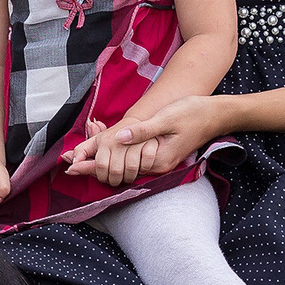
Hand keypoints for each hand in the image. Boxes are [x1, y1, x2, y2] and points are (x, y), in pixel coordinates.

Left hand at [63, 119, 149, 187]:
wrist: (140, 122)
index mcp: (104, 140)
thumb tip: (65, 159)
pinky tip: (141, 167)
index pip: (100, 166)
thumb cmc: (116, 137)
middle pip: (115, 171)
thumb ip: (82, 153)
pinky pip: (146, 163)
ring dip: (130, 177)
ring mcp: (136, 141)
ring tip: (127, 176)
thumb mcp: (97, 143)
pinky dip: (145, 168)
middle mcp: (118, 140)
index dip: (101, 176)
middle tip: (115, 179)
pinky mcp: (151, 143)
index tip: (103, 177)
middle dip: (115, 180)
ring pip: (131, 169)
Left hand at [79, 97, 220, 181]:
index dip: (94, 166)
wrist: (215, 115)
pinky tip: (103, 149)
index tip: (71, 167)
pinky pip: (132, 160)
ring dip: (103, 161)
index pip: (118, 167)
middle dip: (94, 166)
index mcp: (157, 160)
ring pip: (124, 167)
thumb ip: (143, 131)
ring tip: (78, 157)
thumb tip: (119, 137)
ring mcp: (157, 163)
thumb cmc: (192, 113)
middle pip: (118, 171)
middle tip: (68, 162)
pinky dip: (116, 155)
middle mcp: (156, 166)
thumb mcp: (166, 119)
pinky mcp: (159, 156)